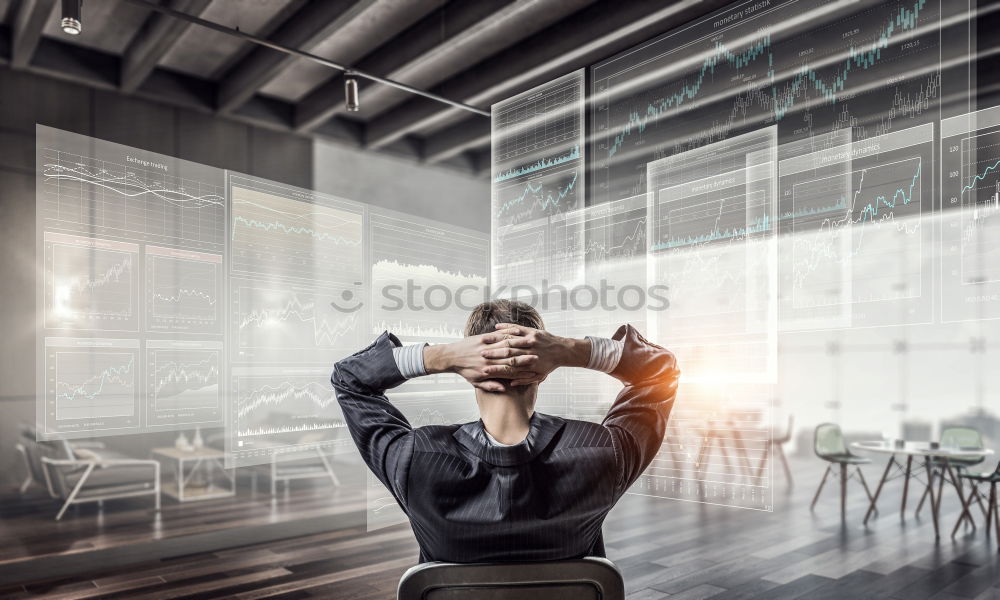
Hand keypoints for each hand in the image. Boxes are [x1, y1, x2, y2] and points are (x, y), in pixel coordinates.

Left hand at [424, 334, 539, 391]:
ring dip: (519, 344)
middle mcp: (488, 360)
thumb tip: (505, 388)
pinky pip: (497, 336)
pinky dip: (507, 334)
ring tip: (531, 342)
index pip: (509, 371)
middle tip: (537, 355)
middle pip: (510, 358)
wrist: (450, 357)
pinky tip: (517, 333)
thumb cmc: (464, 371)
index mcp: (488, 371)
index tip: (533, 370)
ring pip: (505, 346)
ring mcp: (485, 348)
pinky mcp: (482, 339)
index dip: (522, 370)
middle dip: (525, 356)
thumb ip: (491, 386)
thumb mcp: (476, 382)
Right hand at [480, 324, 589, 385]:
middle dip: (493, 353)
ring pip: (511, 339)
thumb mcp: (540, 376)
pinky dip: (507, 327)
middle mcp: (529, 352)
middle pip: (507, 353)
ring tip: (484, 341)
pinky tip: (497, 327)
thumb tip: (510, 384)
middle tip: (480, 354)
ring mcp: (531, 340)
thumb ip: (525, 380)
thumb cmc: (551, 364)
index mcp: (529, 365)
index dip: (496, 368)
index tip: (484, 369)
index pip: (509, 368)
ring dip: (497, 340)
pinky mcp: (532, 331)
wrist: (564, 351)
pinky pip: (518, 328)